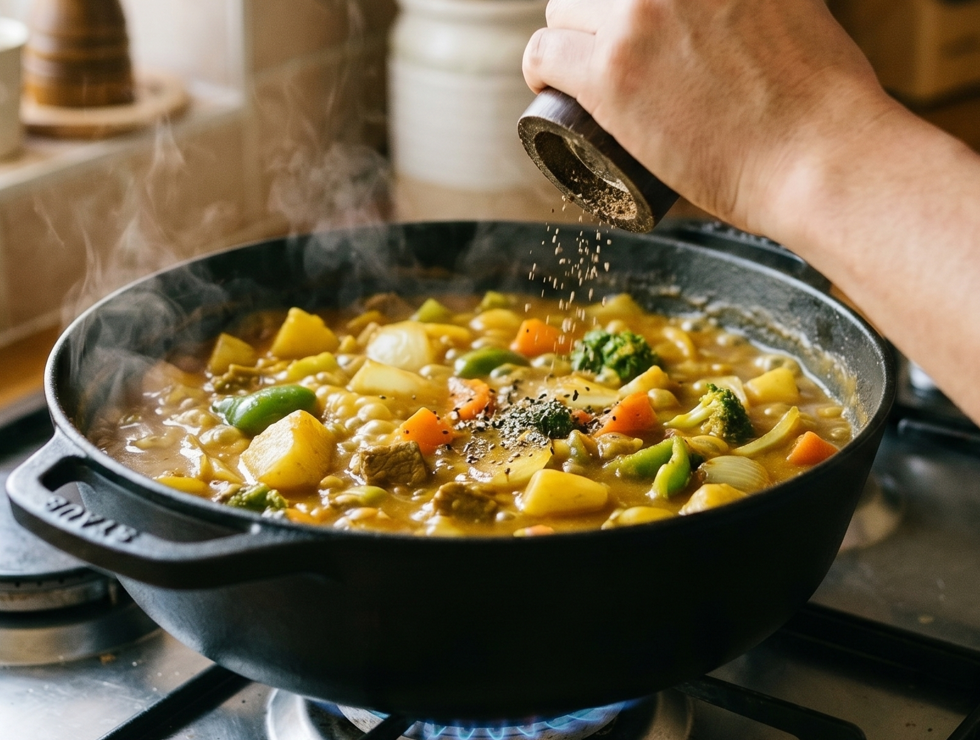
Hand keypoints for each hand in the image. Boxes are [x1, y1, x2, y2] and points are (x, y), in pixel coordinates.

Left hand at [522, 0, 897, 236]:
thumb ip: (756, 4)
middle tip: (607, 56)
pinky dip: (539, 69)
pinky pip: (543, 54)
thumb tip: (739, 22)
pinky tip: (546, 84)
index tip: (630, 25)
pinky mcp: (612, 71)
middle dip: (597, 17)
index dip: (629, 3)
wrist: (820, 154)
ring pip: (564, 11)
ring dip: (567, 42)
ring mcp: (640, 15)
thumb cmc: (821, 104)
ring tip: (576, 76)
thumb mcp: (794, 10)